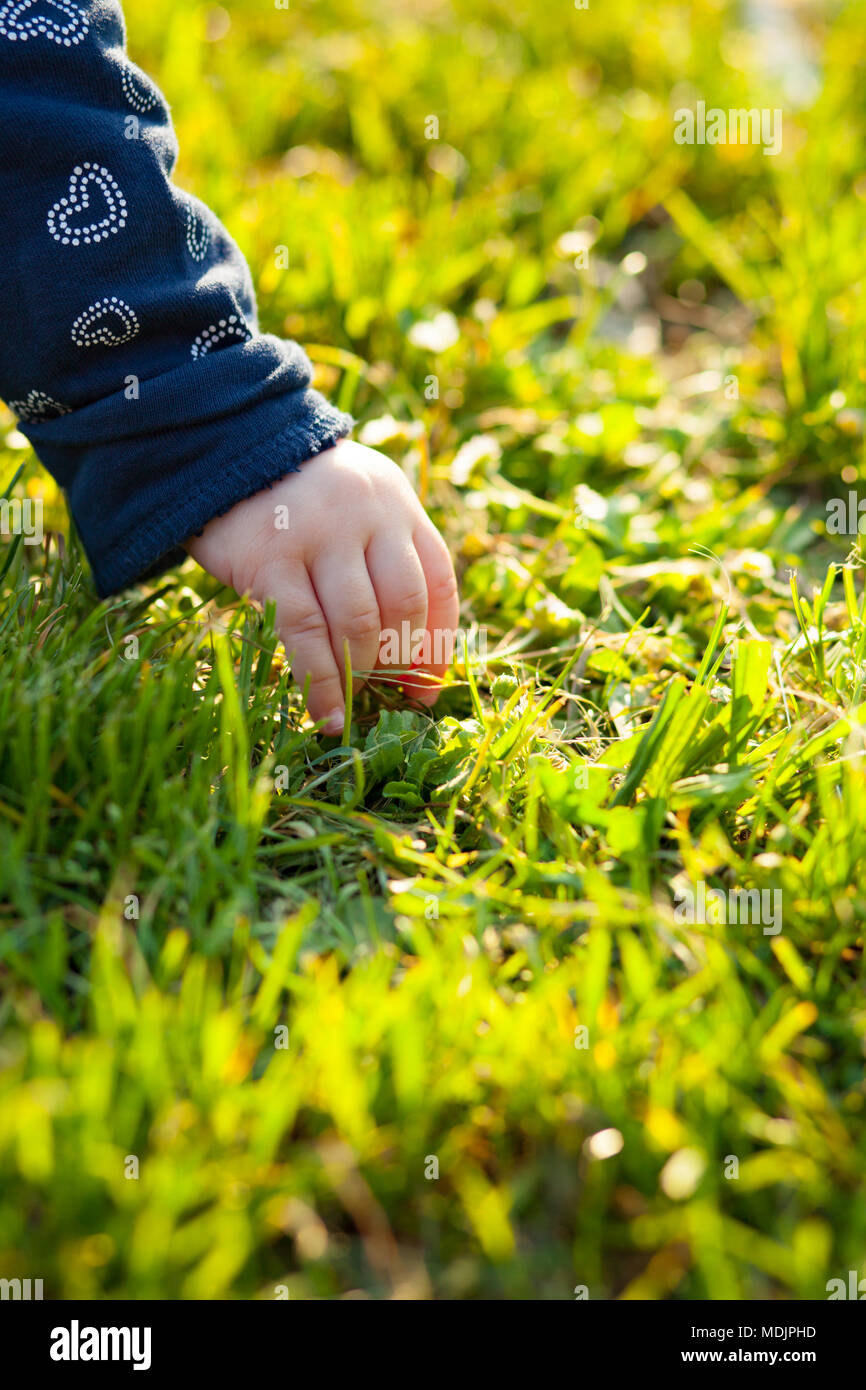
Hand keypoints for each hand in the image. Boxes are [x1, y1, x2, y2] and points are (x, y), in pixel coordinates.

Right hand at [185, 439, 459, 732]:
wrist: (221, 446)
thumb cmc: (292, 492)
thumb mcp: (355, 502)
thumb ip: (383, 554)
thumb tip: (404, 653)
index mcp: (397, 503)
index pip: (438, 583)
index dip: (438, 644)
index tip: (426, 688)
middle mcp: (368, 516)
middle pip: (404, 607)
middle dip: (397, 663)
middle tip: (380, 692)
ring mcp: (321, 537)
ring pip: (359, 625)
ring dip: (359, 674)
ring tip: (350, 702)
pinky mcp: (272, 560)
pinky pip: (306, 635)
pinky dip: (321, 684)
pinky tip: (326, 715)